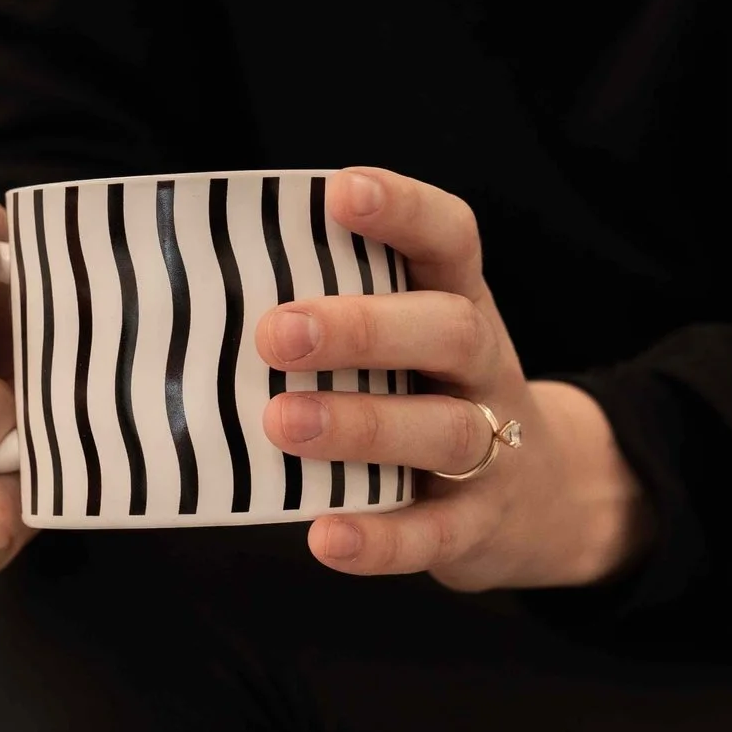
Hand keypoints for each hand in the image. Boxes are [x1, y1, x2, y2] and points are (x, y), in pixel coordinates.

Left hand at [258, 167, 649, 590]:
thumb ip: (330, 315)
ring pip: (444, 430)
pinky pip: (434, 534)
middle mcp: (482, 368)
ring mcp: (492, 449)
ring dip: (364, 425)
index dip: (404, 210)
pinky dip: (381, 540)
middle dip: (365, 328)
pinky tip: (325, 538)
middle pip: (449, 330)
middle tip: (276, 333)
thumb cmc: (427, 397)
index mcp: (459, 303)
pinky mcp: (477, 525)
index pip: (449, 239)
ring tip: (282, 423)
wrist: (540, 499)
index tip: (341, 191)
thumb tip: (190, 303)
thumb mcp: (404, 343)